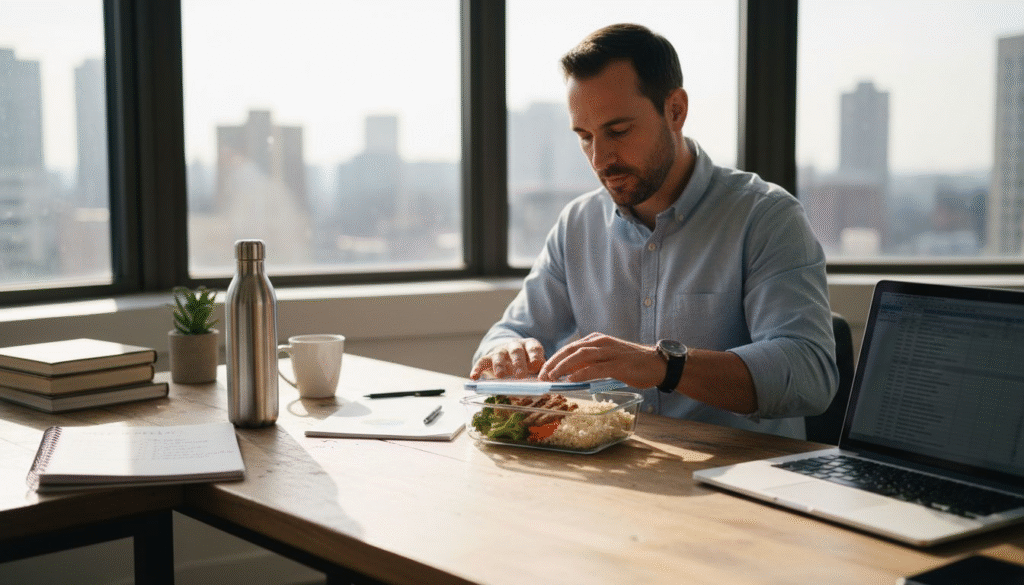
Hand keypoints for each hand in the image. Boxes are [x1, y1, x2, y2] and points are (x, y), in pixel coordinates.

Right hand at [470, 338, 545, 379]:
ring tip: (500, 375)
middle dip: (518, 362)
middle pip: (516, 351)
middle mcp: (515, 346)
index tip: (536, 366)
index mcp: (529, 346)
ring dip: (499, 365)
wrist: (511, 354)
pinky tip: (474, 377)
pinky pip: (482, 361)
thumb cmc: (527, 362)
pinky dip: (477, 369)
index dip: (535, 357)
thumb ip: (539, 371)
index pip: (533, 348)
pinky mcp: (489, 357)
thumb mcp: (535, 364)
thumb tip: (545, 381)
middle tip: (520, 374)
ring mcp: (501, 351)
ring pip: (499, 355)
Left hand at [537, 333, 663, 388]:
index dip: (554, 359)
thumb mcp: (606, 360)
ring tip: (551, 377)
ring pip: (580, 356)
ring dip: (563, 367)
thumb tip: (568, 373)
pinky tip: (571, 380)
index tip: (542, 371)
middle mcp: (601, 342)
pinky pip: (596, 368)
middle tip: (541, 375)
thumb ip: (589, 364)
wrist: (657, 364)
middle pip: (571, 350)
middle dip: (554, 362)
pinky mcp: (619, 364)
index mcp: (596, 340)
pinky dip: (582, 373)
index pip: (570, 348)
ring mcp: (610, 352)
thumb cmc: (631, 364)